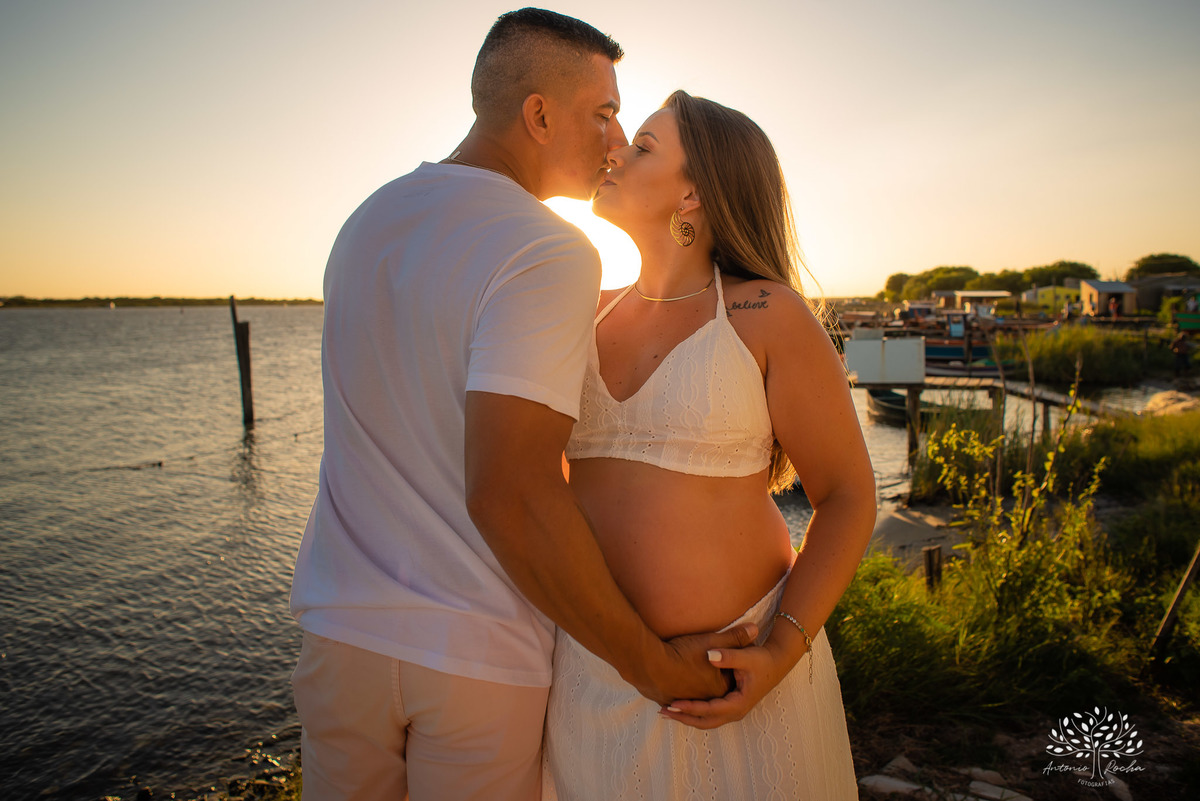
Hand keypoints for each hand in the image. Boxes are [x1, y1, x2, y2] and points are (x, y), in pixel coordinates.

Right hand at [630, 623, 757, 704]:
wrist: (647, 664)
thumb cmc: (681, 654)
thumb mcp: (712, 642)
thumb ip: (734, 637)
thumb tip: (755, 629)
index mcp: (718, 691)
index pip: (729, 681)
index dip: (731, 668)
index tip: (731, 658)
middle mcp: (702, 700)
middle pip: (713, 692)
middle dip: (716, 681)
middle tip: (715, 670)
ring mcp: (681, 701)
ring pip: (692, 696)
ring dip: (695, 690)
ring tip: (694, 676)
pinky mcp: (664, 699)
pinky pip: (674, 696)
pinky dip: (677, 691)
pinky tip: (673, 681)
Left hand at [657, 638, 798, 729]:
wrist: (775, 663)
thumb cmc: (762, 660)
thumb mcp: (747, 657)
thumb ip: (729, 655)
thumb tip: (710, 654)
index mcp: (739, 703)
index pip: (710, 710)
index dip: (691, 707)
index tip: (673, 702)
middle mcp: (735, 712)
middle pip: (705, 721)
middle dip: (684, 717)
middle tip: (663, 710)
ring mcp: (731, 711)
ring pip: (705, 721)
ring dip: (686, 717)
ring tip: (664, 710)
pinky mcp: (727, 706)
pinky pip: (707, 715)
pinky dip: (692, 712)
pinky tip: (678, 705)